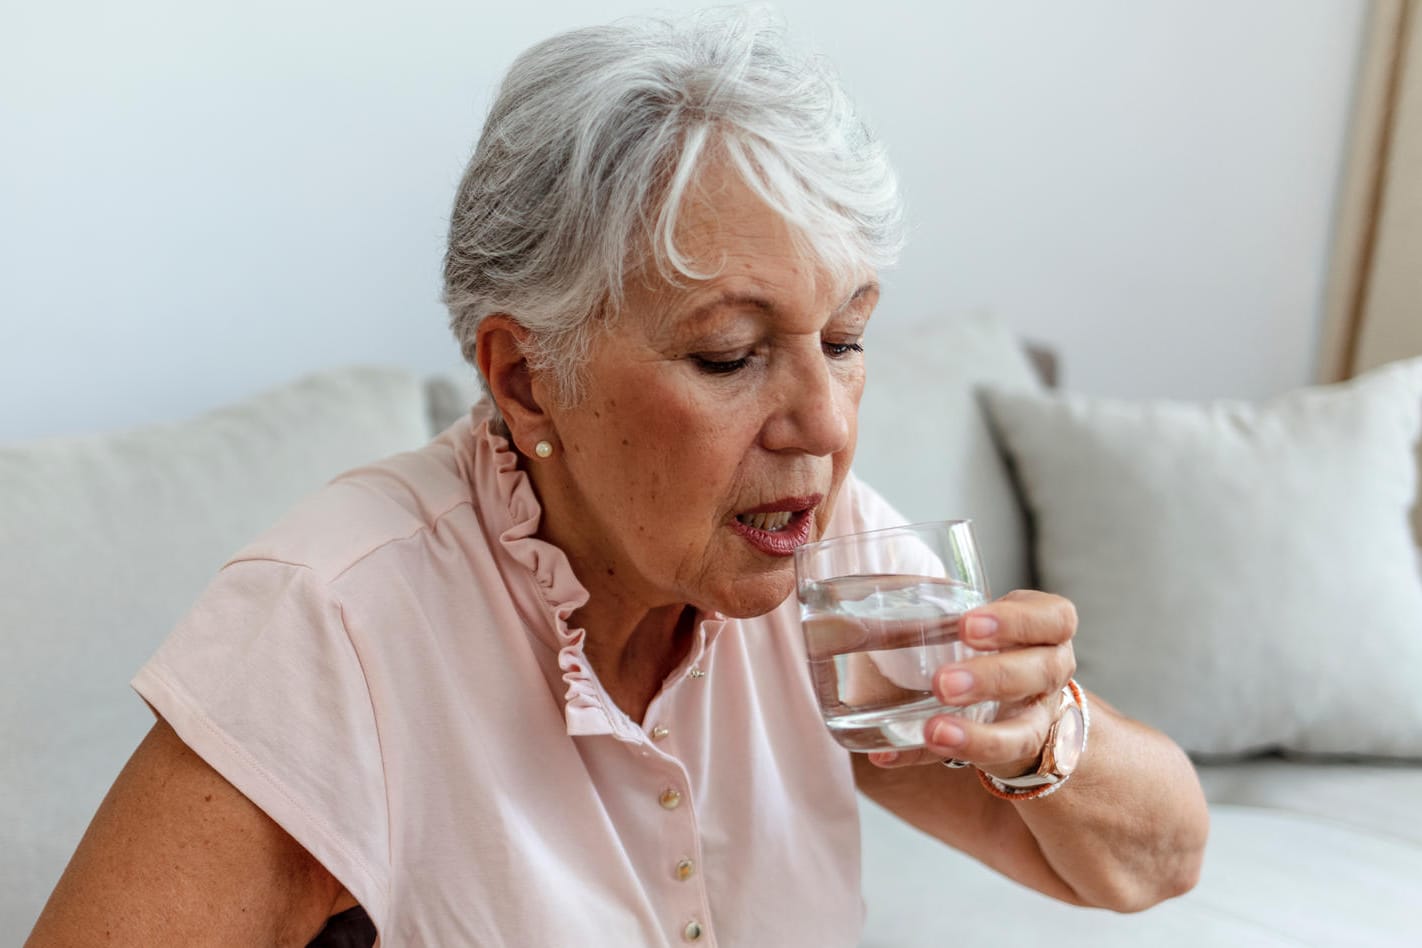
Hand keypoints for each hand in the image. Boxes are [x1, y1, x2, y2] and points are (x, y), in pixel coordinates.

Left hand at [868, 589, 1076, 776]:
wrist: (1016, 703)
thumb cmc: (984, 648)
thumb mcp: (976, 625)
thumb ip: (928, 616)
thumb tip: (836, 616)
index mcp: (1043, 630)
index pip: (1054, 618)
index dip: (1016, 621)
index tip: (967, 626)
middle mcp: (1049, 673)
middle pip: (1043, 670)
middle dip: (993, 676)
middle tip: (943, 682)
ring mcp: (1038, 718)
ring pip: (1025, 731)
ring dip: (976, 735)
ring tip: (933, 731)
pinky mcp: (1013, 756)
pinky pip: (980, 764)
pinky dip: (924, 757)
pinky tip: (887, 754)